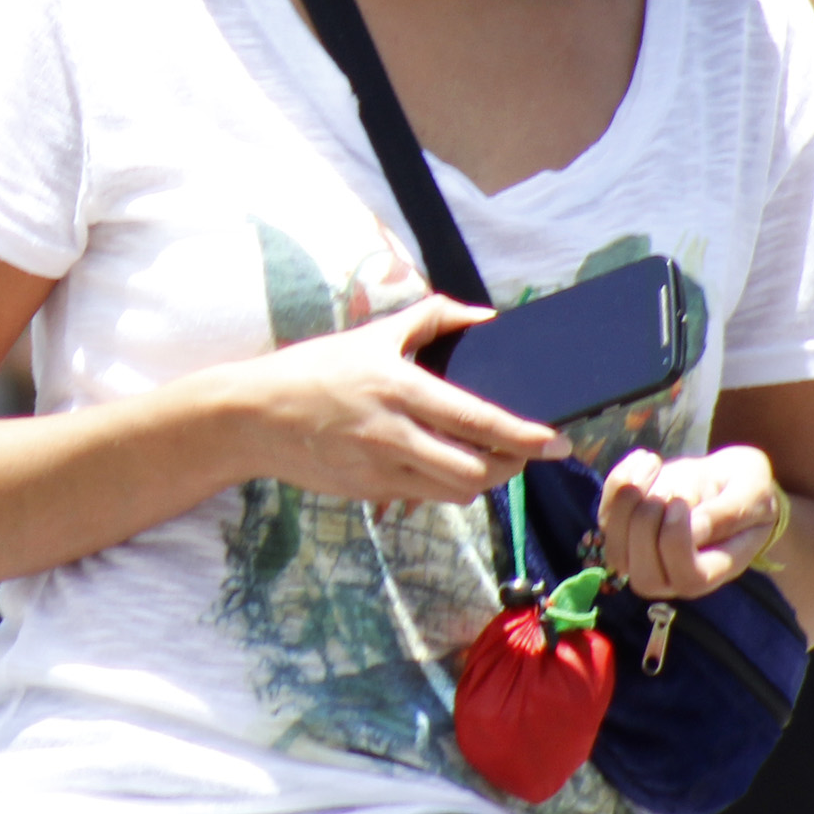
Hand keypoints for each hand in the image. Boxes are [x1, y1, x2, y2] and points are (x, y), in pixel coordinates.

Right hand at [235, 293, 570, 506]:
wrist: (254, 416)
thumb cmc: (315, 369)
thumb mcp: (372, 334)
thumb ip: (432, 318)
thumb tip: (484, 316)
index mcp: (398, 387)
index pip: (477, 420)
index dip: (525, 435)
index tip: (558, 442)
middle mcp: (393, 433)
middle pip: (476, 470)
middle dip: (512, 466)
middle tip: (525, 453)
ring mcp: (380, 469)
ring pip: (455, 491)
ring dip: (482, 479)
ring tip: (490, 459)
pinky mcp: (369, 492)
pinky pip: (425, 497)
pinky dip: (446, 486)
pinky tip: (444, 465)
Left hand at [597, 445, 784, 599]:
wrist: (726, 480)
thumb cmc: (748, 490)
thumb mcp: (753, 493)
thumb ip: (729, 514)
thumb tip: (694, 528)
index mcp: (714, 571)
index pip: (688, 577)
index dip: (676, 541)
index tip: (681, 501)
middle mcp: (675, 575)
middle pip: (645, 577)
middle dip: (646, 527)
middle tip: (667, 489)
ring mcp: (645, 558)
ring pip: (616, 551)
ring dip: (626, 502)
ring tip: (654, 463)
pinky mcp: (624, 532)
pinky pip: (605, 516)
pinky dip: (618, 482)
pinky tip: (647, 459)